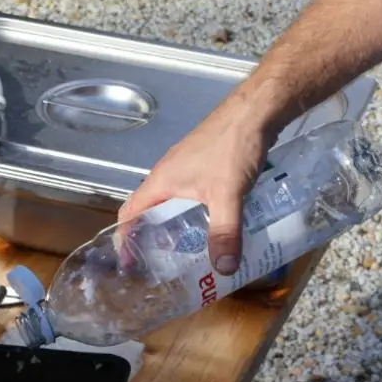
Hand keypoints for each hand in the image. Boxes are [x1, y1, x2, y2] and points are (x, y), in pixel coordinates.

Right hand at [119, 94, 275, 274]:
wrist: (256, 111)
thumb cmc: (232, 146)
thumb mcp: (227, 194)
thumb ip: (225, 232)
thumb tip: (224, 270)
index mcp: (161, 180)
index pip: (129, 214)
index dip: (125, 240)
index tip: (132, 265)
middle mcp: (169, 173)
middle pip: (152, 211)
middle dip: (156, 239)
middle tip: (166, 267)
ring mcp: (189, 167)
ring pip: (175, 203)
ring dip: (180, 226)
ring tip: (193, 253)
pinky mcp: (208, 164)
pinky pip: (195, 195)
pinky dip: (200, 213)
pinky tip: (219, 225)